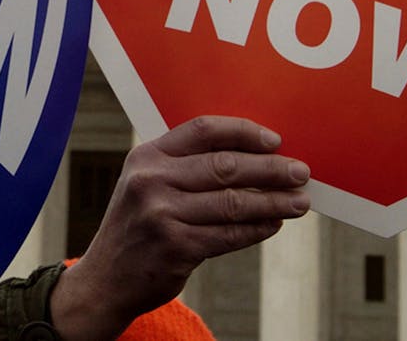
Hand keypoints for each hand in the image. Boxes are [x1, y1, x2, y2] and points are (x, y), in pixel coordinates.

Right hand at [49, 116, 309, 340]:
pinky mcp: (176, 247)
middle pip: (224, 166)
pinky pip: (229, 235)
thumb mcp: (147, 183)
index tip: (275, 141)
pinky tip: (273, 224)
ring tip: (299, 202)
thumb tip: (254, 156)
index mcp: (148, 155)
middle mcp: (152, 180)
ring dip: (273, 202)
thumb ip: (186, 166)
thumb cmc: (139, 224)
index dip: (243, 132)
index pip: (203, 130)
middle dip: (270, 169)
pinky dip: (257, 229)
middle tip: (301, 172)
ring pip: (233, 203)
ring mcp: (162, 215)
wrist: (106, 277)